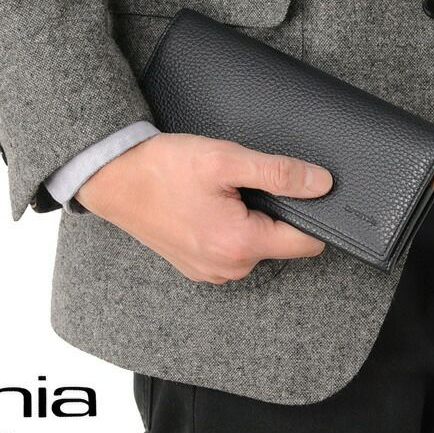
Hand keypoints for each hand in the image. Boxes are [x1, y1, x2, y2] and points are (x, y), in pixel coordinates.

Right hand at [75, 133, 332, 283]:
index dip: (309, 210)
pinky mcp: (196, 267)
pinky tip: (204, 206)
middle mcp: (228, 268)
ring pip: (255, 245)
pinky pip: (231, 250)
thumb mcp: (225, 160)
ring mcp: (209, 271)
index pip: (307, 241)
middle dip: (271, 211)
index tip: (292, 187)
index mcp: (240, 245)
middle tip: (239, 183)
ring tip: (216, 193)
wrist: (112, 179)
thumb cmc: (162, 168)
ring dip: (248, 220)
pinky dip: (228, 229)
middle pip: (280, 242)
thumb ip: (278, 173)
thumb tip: (321, 183)